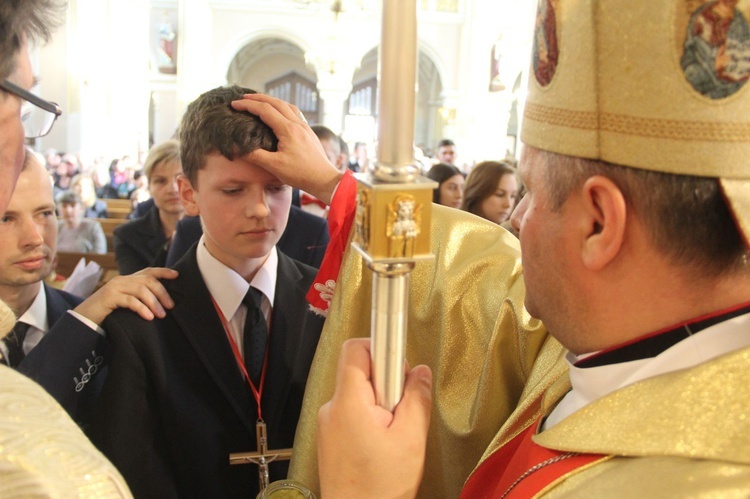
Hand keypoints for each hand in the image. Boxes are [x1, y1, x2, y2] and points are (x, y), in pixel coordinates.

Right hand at [72, 267, 177, 324]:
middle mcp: (122, 280)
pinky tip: (149, 317)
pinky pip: (130, 300)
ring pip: (141, 290)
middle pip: (148, 281)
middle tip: (170, 306)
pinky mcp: (109, 297)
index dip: (163, 271)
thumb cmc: (108, 313)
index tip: (177, 275)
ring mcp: (115, 287)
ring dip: (154, 302)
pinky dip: (142, 308)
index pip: (148, 271)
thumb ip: (139, 299)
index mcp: (127, 280)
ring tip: (161, 315)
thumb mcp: (126, 303)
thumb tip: (162, 304)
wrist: (83, 319)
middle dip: (162, 292)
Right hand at [230, 94, 342, 203]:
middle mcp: (297, 124)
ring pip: (287, 105)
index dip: (248, 105)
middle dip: (258, 98)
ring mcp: (305, 127)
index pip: (264, 110)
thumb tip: (235, 148)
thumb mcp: (274, 166)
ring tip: (260, 101)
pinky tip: (280, 113)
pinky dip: (283, 108)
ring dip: (272, 101)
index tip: (234, 104)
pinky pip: (295, 112)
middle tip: (243, 98)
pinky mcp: (308, 132)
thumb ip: (254, 155)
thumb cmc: (300, 174)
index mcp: (288, 129)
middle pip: (276, 102)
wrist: (324, 179)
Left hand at [317, 339, 431, 498]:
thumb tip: (420, 373)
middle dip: (387, 384)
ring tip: (392, 436)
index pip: (355, 349)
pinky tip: (382, 446)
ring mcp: (328, 424)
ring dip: (380, 405)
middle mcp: (332, 408)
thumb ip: (416, 399)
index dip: (381, 348)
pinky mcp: (330, 439)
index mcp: (348, 402)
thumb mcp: (411, 439)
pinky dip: (370, 420)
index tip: (400, 362)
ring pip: (358, 395)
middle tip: (402, 411)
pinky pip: (352, 414)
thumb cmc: (380, 489)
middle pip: (360, 372)